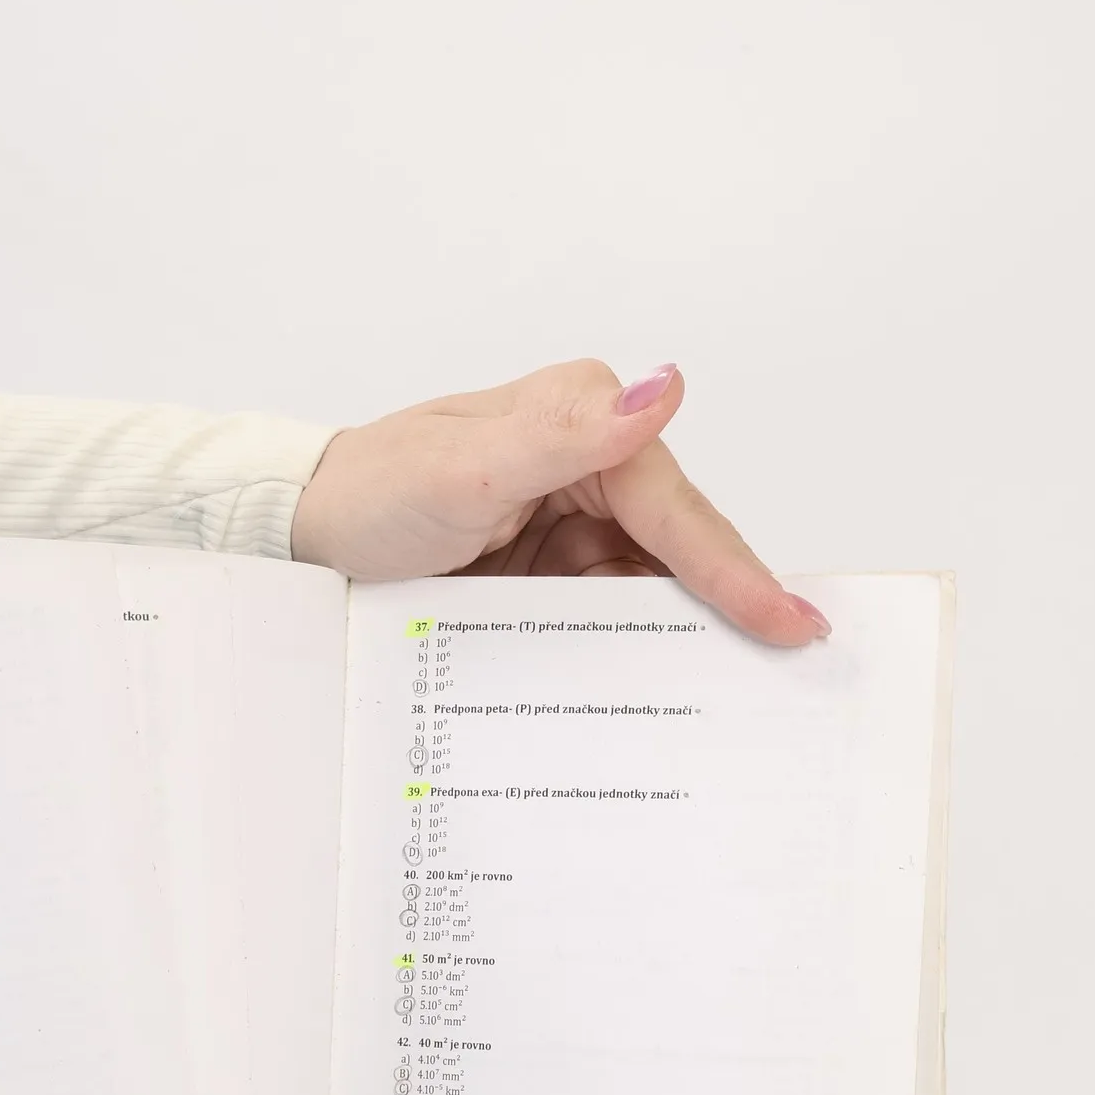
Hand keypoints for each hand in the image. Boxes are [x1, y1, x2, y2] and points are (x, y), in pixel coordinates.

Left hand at [290, 360, 828, 644]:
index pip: (676, 507)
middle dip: (726, 611)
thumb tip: (663, 389)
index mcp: (584, 419)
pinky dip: (630, 653)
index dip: (735, 571)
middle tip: (784, 679)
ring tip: (735, 706)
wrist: (303, 539)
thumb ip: (563, 435)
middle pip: (680, 552)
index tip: (791, 626)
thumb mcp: (462, 469)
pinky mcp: (552, 572)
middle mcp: (591, 463)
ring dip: (679, 643)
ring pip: (652, 591)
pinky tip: (660, 697)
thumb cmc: (370, 491)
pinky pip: (608, 616)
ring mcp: (573, 524)